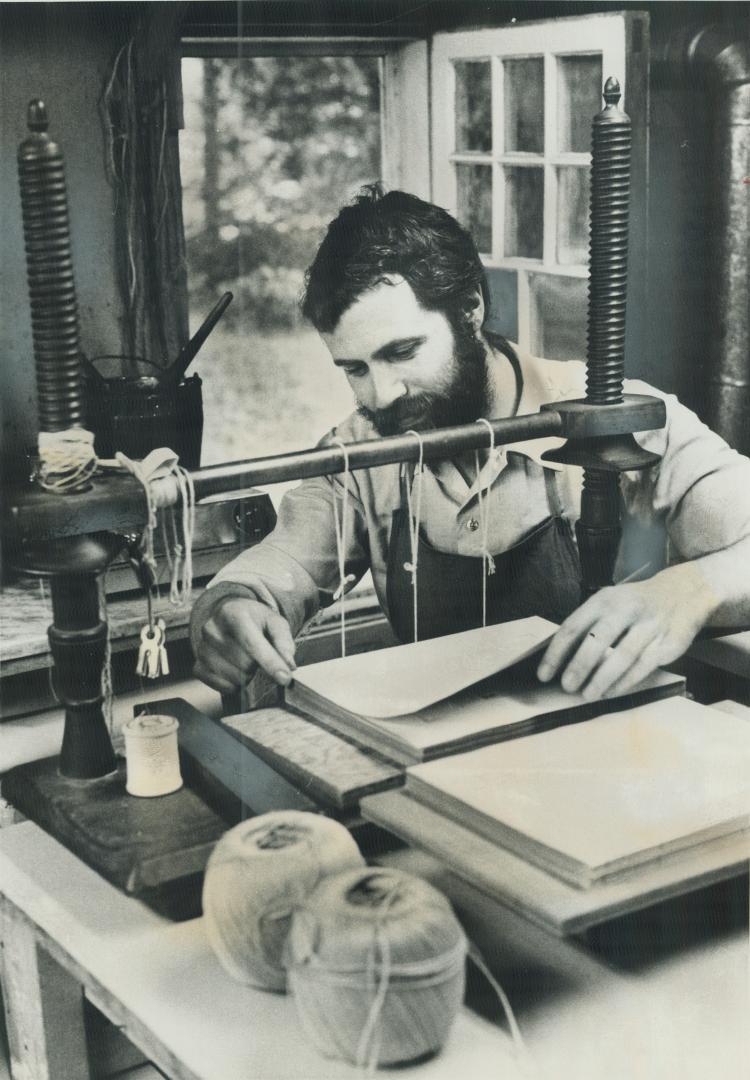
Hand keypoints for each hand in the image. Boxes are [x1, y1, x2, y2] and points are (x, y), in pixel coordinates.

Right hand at [193, 597, 296, 693]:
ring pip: (235, 679)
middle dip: (258, 664)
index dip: (270, 663)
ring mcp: (202, 648)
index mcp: (232, 613)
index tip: (285, 678)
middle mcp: (212, 629)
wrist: (229, 616)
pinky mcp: (198, 666)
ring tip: (245, 658)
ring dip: (247, 675)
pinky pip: (223, 687)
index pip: (252, 643)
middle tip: (257, 653)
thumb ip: (284, 641)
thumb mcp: (275, 622)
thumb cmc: (255, 621)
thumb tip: (288, 664)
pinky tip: (235, 668)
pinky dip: (234, 684)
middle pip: (246, 664)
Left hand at [536, 565, 717, 699]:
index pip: (573, 627)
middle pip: (597, 641)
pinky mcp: (667, 643)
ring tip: (588, 695)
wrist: (683, 594)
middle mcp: (626, 610)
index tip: (544, 674)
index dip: (556, 653)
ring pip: (622, 657)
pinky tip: (611, 692)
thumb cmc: (635, 603)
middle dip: (579, 667)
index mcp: (604, 600)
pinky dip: (624, 683)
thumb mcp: (610, 601)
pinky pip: (642, 667)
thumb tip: (559, 658)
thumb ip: (587, 625)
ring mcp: (649, 626)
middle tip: (567, 686)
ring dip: (602, 680)